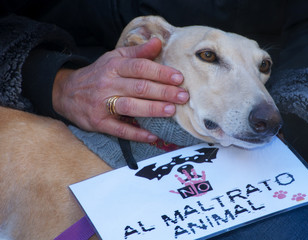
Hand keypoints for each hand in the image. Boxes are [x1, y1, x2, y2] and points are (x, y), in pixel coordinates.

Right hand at [52, 38, 188, 141]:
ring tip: (171, 110)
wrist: (66, 92)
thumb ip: (137, 52)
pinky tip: (152, 136)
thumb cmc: (98, 74)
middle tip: (183, 96)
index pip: (140, 67)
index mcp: (114, 67)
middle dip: (164, 92)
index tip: (178, 78)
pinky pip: (119, 129)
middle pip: (139, 87)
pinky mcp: (98, 122)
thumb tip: (158, 42)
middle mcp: (108, 84)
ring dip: (152, 109)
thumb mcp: (114, 58)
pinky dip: (136, 134)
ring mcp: (102, 104)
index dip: (160, 73)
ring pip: (130, 106)